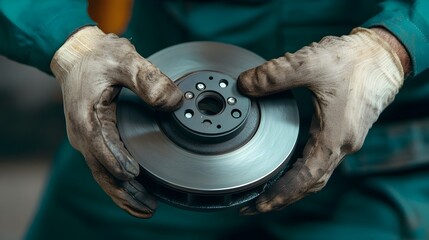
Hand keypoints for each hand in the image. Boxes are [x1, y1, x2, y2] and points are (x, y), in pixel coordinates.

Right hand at [51, 26, 182, 217]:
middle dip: (124, 191)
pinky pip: (105, 167)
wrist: (79, 56)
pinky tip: (135, 192)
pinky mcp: (94, 141)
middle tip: (149, 206)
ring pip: (103, 175)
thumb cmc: (100, 58)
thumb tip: (173, 101)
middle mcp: (83, 133)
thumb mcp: (124, 60)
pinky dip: (119, 183)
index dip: (116, 161)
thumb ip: (148, 79)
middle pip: (101, 171)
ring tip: (146, 208)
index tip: (135, 175)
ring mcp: (87, 140)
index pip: (99, 145)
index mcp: (87, 115)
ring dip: (123, 193)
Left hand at [238, 27, 407, 214]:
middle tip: (256, 205)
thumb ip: (273, 75)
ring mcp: (346, 140)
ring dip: (294, 186)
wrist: (383, 55)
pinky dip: (304, 172)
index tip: (259, 206)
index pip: (305, 178)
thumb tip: (244, 85)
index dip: (281, 194)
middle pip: (311, 184)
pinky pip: (322, 161)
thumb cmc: (354, 60)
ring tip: (270, 192)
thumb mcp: (309, 63)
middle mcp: (343, 145)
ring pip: (317, 174)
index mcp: (334, 137)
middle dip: (283, 197)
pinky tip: (290, 167)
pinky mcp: (345, 132)